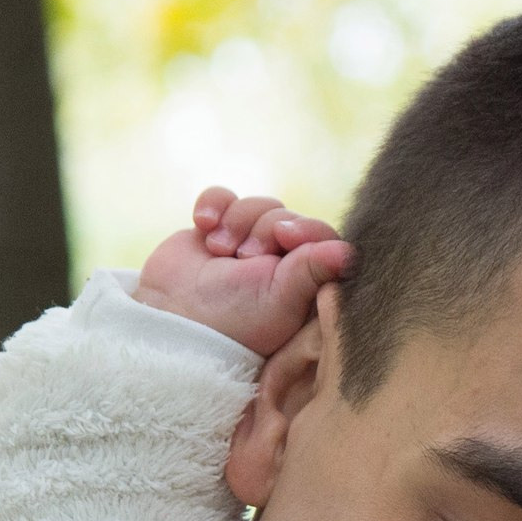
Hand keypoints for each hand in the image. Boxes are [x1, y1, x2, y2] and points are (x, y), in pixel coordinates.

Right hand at [136, 187, 352, 357]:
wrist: (171, 322)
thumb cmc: (232, 323)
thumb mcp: (279, 301)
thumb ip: (313, 272)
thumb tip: (350, 253)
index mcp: (304, 282)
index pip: (321, 236)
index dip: (305, 229)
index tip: (284, 237)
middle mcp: (279, 262)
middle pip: (286, 216)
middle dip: (263, 229)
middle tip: (242, 258)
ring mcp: (246, 244)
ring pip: (257, 205)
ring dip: (236, 221)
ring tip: (218, 250)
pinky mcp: (215, 230)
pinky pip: (222, 197)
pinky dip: (212, 204)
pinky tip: (202, 224)